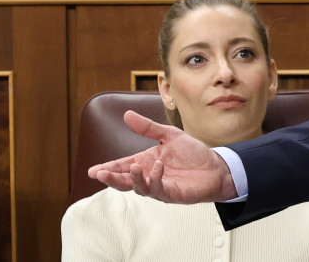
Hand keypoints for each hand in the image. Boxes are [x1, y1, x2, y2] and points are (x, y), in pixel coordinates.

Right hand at [87, 111, 237, 202]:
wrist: (216, 167)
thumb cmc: (193, 154)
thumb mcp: (170, 135)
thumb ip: (148, 128)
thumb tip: (126, 115)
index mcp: (146, 162)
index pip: (123, 166)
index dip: (107, 168)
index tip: (92, 170)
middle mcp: (149, 176)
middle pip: (125, 180)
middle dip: (111, 178)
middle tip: (99, 174)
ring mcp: (159, 187)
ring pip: (139, 188)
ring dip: (134, 178)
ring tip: (134, 166)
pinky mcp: (172, 194)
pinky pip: (159, 188)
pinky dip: (156, 178)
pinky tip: (158, 166)